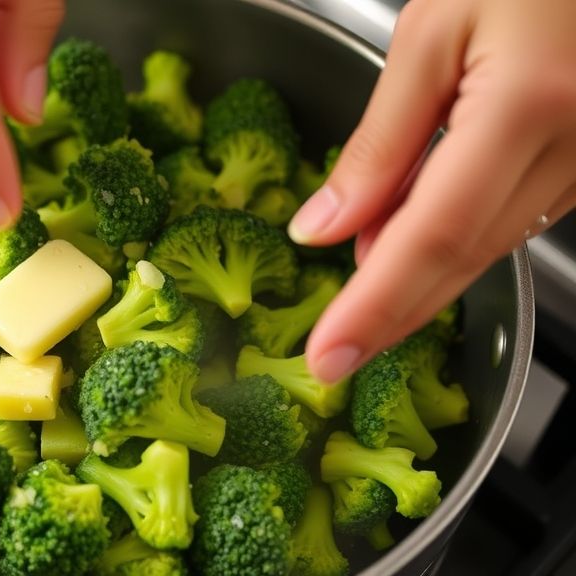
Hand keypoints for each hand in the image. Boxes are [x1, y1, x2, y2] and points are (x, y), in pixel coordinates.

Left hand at [288, 0, 575, 381]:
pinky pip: (514, 220)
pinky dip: (454, 238)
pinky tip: (409, 230)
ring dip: (418, 272)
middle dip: (391, 311)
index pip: (432, 236)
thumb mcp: (429, 35)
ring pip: (490, 247)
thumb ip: (378, 143)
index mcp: (526, 106)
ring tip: (359, 272)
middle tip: (334, 348)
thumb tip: (322, 226)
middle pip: (464, 257)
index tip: (328, 356)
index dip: (375, 307)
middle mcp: (573, 147)